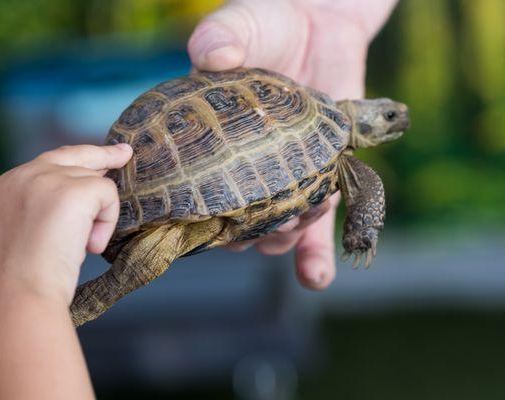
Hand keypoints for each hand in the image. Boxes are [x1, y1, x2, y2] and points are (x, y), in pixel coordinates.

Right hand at [0, 143, 132, 305]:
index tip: (97, 164)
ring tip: (86, 247)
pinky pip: (107, 194)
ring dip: (99, 216)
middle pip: (73, 154)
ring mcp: (48, 180)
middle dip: (102, 154)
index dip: (75, 164)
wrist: (17, 296)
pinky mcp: (73, 191)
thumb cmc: (19, 281)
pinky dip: (107, 221)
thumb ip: (39, 210)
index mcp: (7, 187)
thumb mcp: (21, 234)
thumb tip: (80, 202)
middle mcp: (24, 176)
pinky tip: (92, 246)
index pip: (48, 164)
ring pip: (95, 182)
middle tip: (124, 154)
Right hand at [188, 0, 396, 288]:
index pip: (187, 186)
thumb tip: (210, 56)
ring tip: (292, 221)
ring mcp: (281, 179)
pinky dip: (315, 257)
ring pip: (272, 230)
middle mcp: (240, 170)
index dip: (183, 213)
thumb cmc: (268, 25)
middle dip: (238, 233)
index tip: (183, 227)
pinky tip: (314, 278)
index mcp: (209, 143)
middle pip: (230, 221)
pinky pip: (317, 226)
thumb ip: (223, 36)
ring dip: (280, 237)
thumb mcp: (242, 25)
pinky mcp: (320, 179)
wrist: (321, 23)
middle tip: (247, 226)